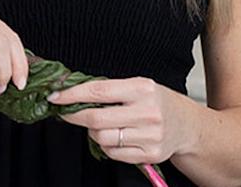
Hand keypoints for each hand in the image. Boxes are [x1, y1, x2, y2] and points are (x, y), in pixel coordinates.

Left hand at [46, 76, 188, 164]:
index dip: (72, 95)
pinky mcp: (150, 154)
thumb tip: (71, 92)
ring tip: (102, 124)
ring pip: (102, 138)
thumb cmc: (156, 102)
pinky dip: (106, 145)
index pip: (98, 91)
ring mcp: (150, 135)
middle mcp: (148, 112)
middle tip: (66, 113)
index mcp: (142, 89)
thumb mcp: (137, 86)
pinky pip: (113, 153)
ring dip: (93, 132)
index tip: (55, 97)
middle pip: (96, 118)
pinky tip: (114, 136)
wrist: (185, 124)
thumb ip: (109, 89)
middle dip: (74, 116)